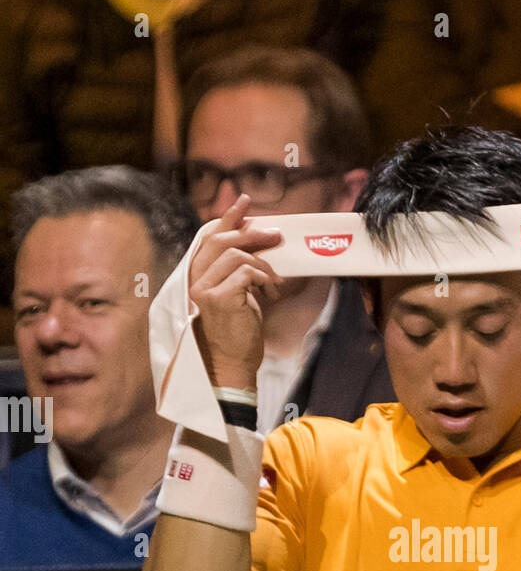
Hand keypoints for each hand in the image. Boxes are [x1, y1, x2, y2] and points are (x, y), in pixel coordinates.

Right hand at [189, 195, 284, 388]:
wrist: (232, 367)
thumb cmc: (237, 334)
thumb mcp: (239, 296)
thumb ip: (240, 271)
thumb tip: (259, 244)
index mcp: (197, 277)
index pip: (208, 238)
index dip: (226, 218)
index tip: (243, 203)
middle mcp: (194, 281)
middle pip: (220, 240)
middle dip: (250, 232)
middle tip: (275, 235)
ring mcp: (203, 289)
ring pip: (235, 254)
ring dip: (262, 264)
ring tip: (275, 282)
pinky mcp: (218, 298)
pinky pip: (246, 272)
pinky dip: (264, 279)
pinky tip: (271, 294)